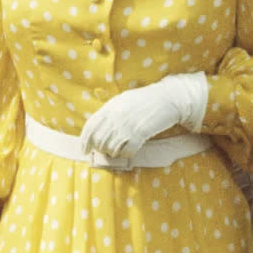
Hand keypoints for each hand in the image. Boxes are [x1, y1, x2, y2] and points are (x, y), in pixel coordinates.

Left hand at [79, 72, 207, 159]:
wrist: (168, 98)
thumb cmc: (145, 100)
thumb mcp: (123, 101)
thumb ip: (110, 112)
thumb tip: (98, 128)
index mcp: (110, 107)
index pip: (90, 127)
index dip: (85, 141)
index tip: (85, 150)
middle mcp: (116, 117)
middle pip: (100, 141)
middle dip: (101, 149)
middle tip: (107, 151)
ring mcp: (127, 125)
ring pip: (111, 148)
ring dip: (114, 153)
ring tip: (119, 151)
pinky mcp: (140, 133)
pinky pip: (127, 151)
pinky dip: (127, 154)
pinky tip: (131, 151)